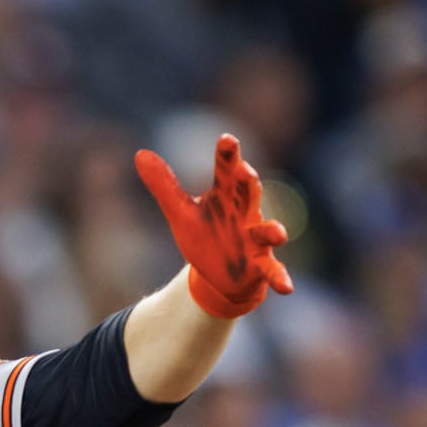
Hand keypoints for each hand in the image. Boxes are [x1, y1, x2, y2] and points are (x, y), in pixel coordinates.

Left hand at [134, 134, 293, 317]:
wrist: (218, 276)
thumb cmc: (204, 236)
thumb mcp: (180, 212)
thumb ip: (164, 184)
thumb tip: (140, 153)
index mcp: (225, 197)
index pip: (227, 171)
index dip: (227, 156)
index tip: (227, 139)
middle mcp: (244, 214)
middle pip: (249, 195)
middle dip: (249, 184)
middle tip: (246, 172)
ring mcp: (255, 241)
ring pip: (267, 232)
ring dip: (273, 232)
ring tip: (277, 233)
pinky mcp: (260, 267)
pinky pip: (272, 271)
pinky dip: (279, 277)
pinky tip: (286, 288)